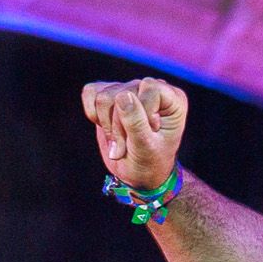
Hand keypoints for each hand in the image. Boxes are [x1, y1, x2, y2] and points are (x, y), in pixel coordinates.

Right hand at [82, 76, 189, 193]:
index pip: (148, 88)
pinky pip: (90, 92)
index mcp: (172, 98)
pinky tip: (106, 128)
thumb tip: (122, 96)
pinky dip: (92, 114)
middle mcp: (152, 88)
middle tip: (124, 148)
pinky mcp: (110, 93)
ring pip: (103, 96)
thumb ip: (136, 122)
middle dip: (117, 126)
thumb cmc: (149, 162)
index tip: (147, 135)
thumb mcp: (146, 147)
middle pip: (121, 93)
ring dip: (106, 126)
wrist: (138, 173)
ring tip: (118, 142)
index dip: (141, 113)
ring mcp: (129, 88)